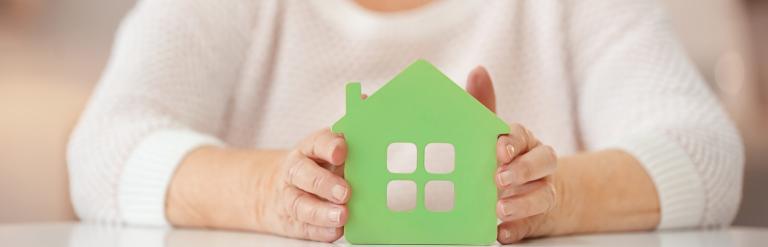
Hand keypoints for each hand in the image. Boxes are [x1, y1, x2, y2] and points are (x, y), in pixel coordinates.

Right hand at [256, 128, 350, 241]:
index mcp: (309, 149)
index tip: (341, 153)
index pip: (317, 143)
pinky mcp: (292, 221)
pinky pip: (304, 227)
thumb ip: (350, 157)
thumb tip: (377, 165)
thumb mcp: (329, 155)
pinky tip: (336, 230)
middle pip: (303, 173)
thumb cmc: (316, 169)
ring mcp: (290, 197)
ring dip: (322, 212)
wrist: (276, 188)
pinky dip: (321, 230)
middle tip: (345, 192)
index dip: (329, 147)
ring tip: (342, 215)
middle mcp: (296, 171)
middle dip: (324, 183)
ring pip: (300, 204)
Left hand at [466, 66, 558, 243]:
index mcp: (525, 141)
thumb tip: (478, 71)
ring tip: (500, 208)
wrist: (531, 192)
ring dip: (522, 202)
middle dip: (523, 170)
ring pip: (543, 195)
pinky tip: (502, 232)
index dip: (513, 141)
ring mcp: (541, 192)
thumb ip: (484, 105)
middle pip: (543, 162)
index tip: (499, 149)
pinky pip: (531, 225)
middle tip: (499, 179)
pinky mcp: (536, 218)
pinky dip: (518, 229)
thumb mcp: (493, 133)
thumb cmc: (505, 158)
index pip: (523, 136)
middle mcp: (539, 165)